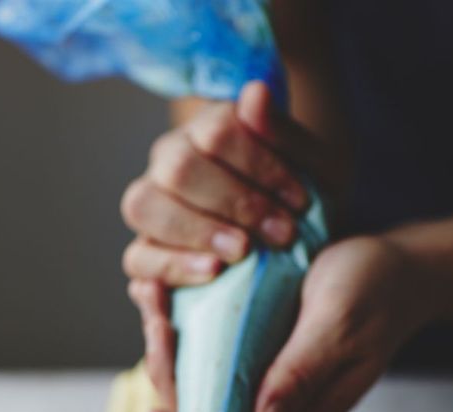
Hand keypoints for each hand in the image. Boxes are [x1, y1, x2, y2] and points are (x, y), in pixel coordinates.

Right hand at [121, 80, 341, 284]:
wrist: (298, 252)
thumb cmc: (299, 206)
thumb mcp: (314, 171)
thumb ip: (283, 135)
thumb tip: (255, 94)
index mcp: (206, 132)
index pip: (217, 134)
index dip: (260, 167)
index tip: (300, 202)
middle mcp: (169, 165)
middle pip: (178, 169)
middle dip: (234, 203)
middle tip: (280, 234)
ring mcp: (152, 210)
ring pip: (144, 206)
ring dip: (196, 232)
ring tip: (239, 256)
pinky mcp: (146, 258)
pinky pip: (137, 262)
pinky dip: (168, 271)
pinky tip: (208, 276)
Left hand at [129, 235, 436, 411]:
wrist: (396, 268)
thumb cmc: (374, 293)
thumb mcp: (338, 326)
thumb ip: (302, 374)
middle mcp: (278, 404)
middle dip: (170, 381)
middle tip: (157, 326)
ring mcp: (266, 376)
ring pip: (203, 384)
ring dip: (171, 352)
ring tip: (156, 302)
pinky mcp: (258, 348)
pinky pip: (211, 352)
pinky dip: (184, 329)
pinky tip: (170, 297)